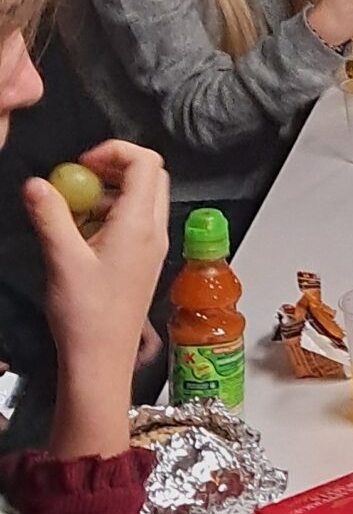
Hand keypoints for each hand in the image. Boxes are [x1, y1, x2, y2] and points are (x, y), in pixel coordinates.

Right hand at [24, 142, 168, 460]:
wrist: (101, 362)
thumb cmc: (87, 316)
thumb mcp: (61, 258)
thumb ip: (49, 215)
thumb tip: (37, 184)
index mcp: (141, 224)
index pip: (146, 161)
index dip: (114, 152)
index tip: (80, 165)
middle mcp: (155, 232)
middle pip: (149, 176)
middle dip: (112, 168)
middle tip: (77, 180)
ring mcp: (152, 248)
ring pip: (142, 199)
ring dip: (108, 193)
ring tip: (72, 210)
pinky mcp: (143, 263)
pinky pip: (134, 223)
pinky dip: (110, 215)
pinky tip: (80, 235)